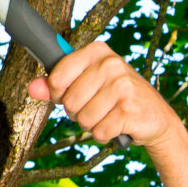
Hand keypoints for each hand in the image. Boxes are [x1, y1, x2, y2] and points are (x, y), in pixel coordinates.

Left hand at [27, 41, 182, 147]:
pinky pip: (98, 132)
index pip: (56, 77)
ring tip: (108, 115)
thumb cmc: (114, 98)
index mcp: (97, 51)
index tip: (70, 94)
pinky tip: (118, 125)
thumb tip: (31, 88)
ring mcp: (123, 86)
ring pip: (82, 119)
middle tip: (96, 107)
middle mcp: (111, 64)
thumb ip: (55, 85)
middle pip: (68, 102)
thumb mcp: (86, 84)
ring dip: (91, 125)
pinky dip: (104, 134)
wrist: (156, 118)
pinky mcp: (130, 110)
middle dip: (77, 112)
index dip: (57, 93)